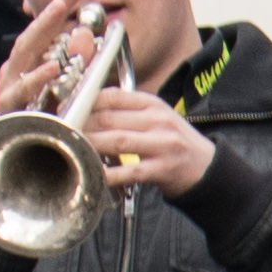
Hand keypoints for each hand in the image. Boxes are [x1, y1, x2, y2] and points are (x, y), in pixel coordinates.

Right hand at [0, 0, 117, 113]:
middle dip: (52, 13)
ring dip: (44, 40)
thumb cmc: (44, 124)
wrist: (19, 160)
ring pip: (24, 62)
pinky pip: (22, 94)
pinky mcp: (9, 112)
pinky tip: (51, 69)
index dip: (59, 7)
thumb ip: (74, 62)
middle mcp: (15, 73)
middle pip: (32, 37)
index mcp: (28, 66)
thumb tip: (85, 35)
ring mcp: (9, 91)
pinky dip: (37, 80)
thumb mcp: (65, 90)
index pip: (44, 31)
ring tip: (63, 20)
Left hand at [82, 84, 213, 196]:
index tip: (69, 110)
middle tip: (63, 131)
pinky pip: (130, 171)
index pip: (113, 96)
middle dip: (83, 125)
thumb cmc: (175, 143)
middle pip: (110, 118)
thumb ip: (129, 111)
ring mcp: (162, 144)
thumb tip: (91, 106)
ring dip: (91, 145)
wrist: (208, 168)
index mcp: (153, 104)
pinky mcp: (163, 169)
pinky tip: (95, 174)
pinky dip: (110, 173)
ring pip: (117, 140)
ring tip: (73, 148)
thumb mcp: (157, 118)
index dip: (86, 102)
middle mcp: (158, 120)